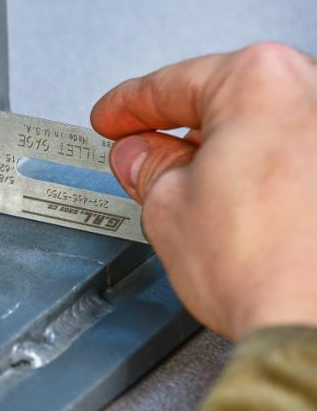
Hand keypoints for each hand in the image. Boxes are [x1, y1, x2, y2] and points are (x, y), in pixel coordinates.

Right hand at [91, 42, 316, 339]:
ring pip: (267, 125)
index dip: (127, 106)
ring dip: (227, 150)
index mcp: (260, 82)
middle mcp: (314, 92)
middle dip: (180, 127)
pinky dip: (269, 171)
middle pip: (226, 98)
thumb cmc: (265, 270)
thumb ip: (148, 167)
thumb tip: (141, 156)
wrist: (316, 328)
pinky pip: (299, 154)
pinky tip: (246, 204)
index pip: (170, 85)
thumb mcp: (168, 207)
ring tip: (195, 190)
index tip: (114, 116)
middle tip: (142, 153)